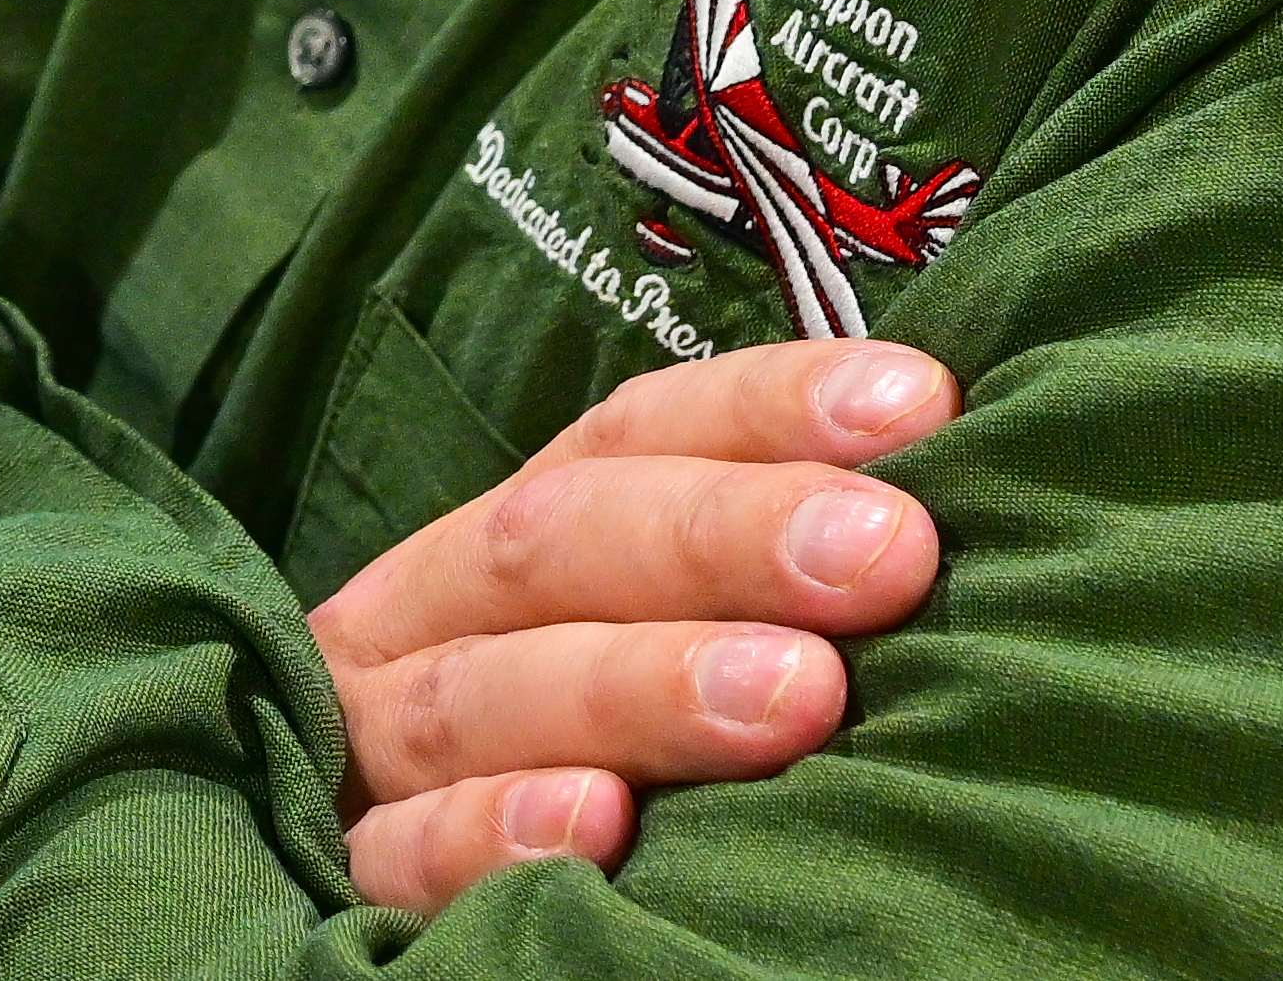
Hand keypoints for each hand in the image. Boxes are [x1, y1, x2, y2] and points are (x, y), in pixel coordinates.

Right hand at [310, 341, 954, 910]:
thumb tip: (933, 511)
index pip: (630, 438)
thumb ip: (758, 591)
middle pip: (554, 544)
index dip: (768, 410)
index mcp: (507, 540)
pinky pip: (400, 853)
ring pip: (482, 692)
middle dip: (723, 536)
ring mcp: (372, 746)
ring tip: (797, 696)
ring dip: (641, 684)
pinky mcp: (349, 872)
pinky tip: (596, 826)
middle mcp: (427, 616)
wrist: (364, 863)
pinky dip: (490, 832)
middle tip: (885, 554)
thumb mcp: (644, 638)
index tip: (918, 409)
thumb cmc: (579, 755)